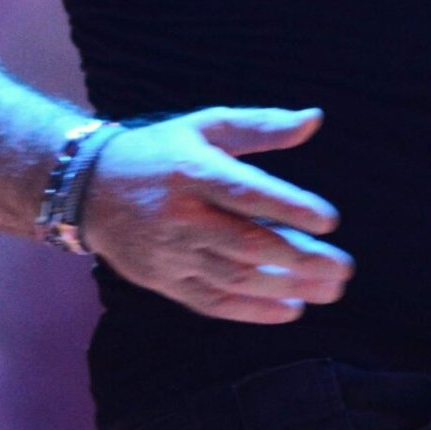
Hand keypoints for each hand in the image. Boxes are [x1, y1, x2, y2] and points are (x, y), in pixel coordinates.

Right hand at [83, 107, 352, 323]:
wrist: (87, 188)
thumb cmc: (161, 151)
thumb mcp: (205, 126)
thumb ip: (261, 126)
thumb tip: (314, 119)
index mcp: (192, 170)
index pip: (247, 193)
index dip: (290, 208)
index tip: (330, 221)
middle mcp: (180, 215)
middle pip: (247, 244)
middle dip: (300, 260)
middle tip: (343, 268)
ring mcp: (170, 252)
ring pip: (234, 278)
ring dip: (286, 288)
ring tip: (328, 290)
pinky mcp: (162, 280)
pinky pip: (212, 302)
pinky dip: (253, 310)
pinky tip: (291, 309)